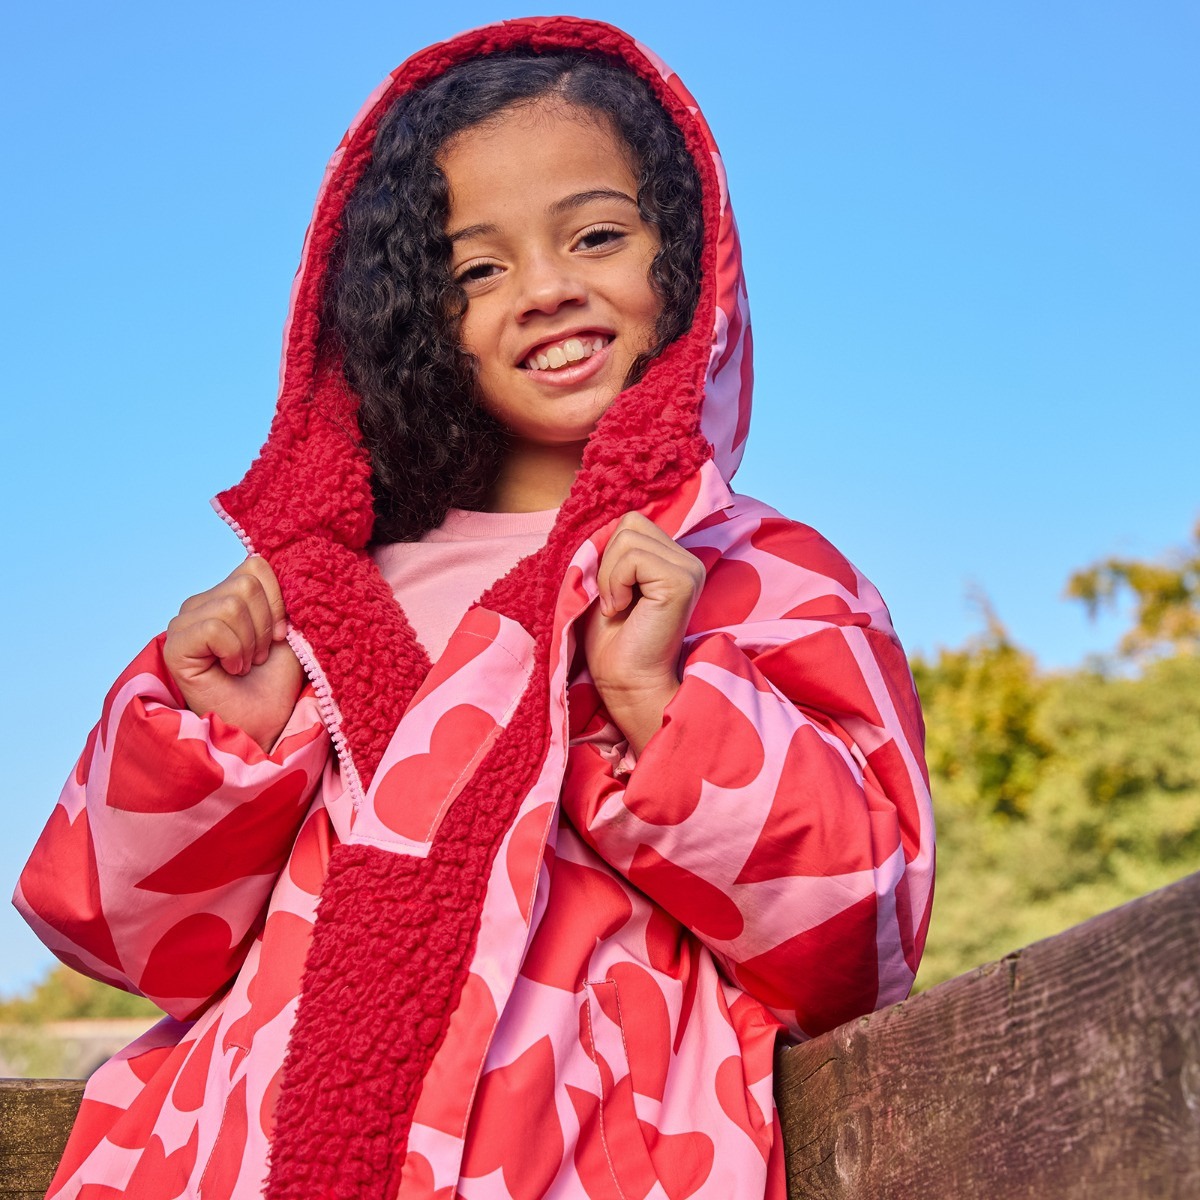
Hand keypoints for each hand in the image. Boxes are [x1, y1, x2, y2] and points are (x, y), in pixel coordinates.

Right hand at [164, 557, 303, 751]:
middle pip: (246, 583)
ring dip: (250, 643)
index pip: (256, 565)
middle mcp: (200, 604)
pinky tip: (230, 670)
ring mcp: (183, 623)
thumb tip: (285, 565)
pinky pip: (213, 628)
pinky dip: (234, 651)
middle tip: (258, 656)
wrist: (264, 725)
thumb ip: (283, 596)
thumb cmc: (275, 682)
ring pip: (231, 605)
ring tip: (245, 665)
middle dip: (265, 625)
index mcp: (226, 595)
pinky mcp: (174, 646)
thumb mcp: (289, 631)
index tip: (279, 636)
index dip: (278, 601)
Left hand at [583, 513, 705, 754]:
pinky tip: (623, 611)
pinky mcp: (682, 581)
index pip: (632, 523)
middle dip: (607, 562)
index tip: (612, 594)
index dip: (609, 555)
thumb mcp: (606, 585)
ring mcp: (689, 569)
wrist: (625, 683)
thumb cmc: (613, 642)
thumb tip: (599, 523)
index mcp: (672, 559)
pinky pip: (632, 557)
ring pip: (628, 537)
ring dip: (609, 576)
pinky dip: (615, 583)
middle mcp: (688, 560)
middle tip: (614, 602)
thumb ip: (612, 552)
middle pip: (629, 523)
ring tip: (619, 608)